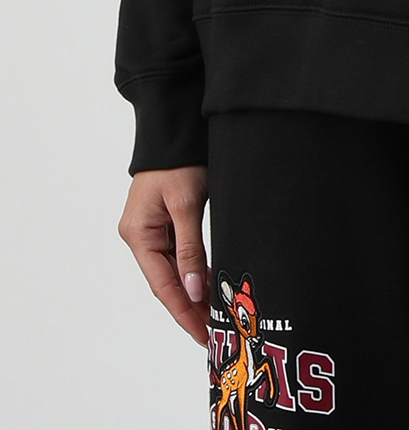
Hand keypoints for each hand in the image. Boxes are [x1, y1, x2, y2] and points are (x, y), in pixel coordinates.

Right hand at [118, 165, 209, 345]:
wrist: (176, 130)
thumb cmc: (179, 162)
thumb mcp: (186, 206)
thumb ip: (189, 250)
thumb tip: (192, 292)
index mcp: (138, 235)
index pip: (162, 285)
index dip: (183, 312)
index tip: (201, 334)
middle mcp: (139, 236)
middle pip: (166, 282)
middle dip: (189, 307)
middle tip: (213, 332)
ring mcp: (150, 230)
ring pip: (172, 271)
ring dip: (192, 292)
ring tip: (214, 316)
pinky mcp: (163, 222)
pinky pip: (176, 255)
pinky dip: (191, 272)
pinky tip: (207, 286)